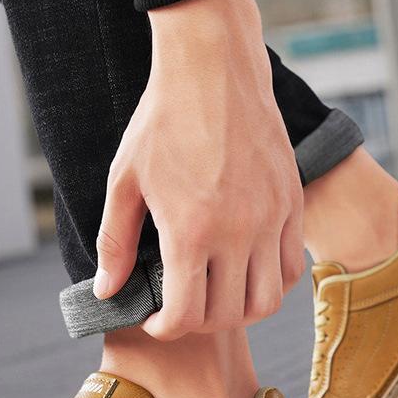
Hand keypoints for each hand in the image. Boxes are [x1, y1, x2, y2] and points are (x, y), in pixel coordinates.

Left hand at [93, 0, 305, 339]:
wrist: (213, 68)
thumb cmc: (162, 120)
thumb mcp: (125, 180)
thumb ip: (115, 242)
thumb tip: (106, 291)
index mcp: (190, 231)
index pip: (186, 316)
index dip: (166, 329)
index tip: (155, 318)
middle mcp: (237, 232)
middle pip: (228, 315)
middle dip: (198, 323)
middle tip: (181, 308)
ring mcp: (271, 218)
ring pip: (267, 301)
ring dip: (239, 310)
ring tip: (216, 295)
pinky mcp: (291, 203)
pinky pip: (290, 268)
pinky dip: (270, 284)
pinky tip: (245, 270)